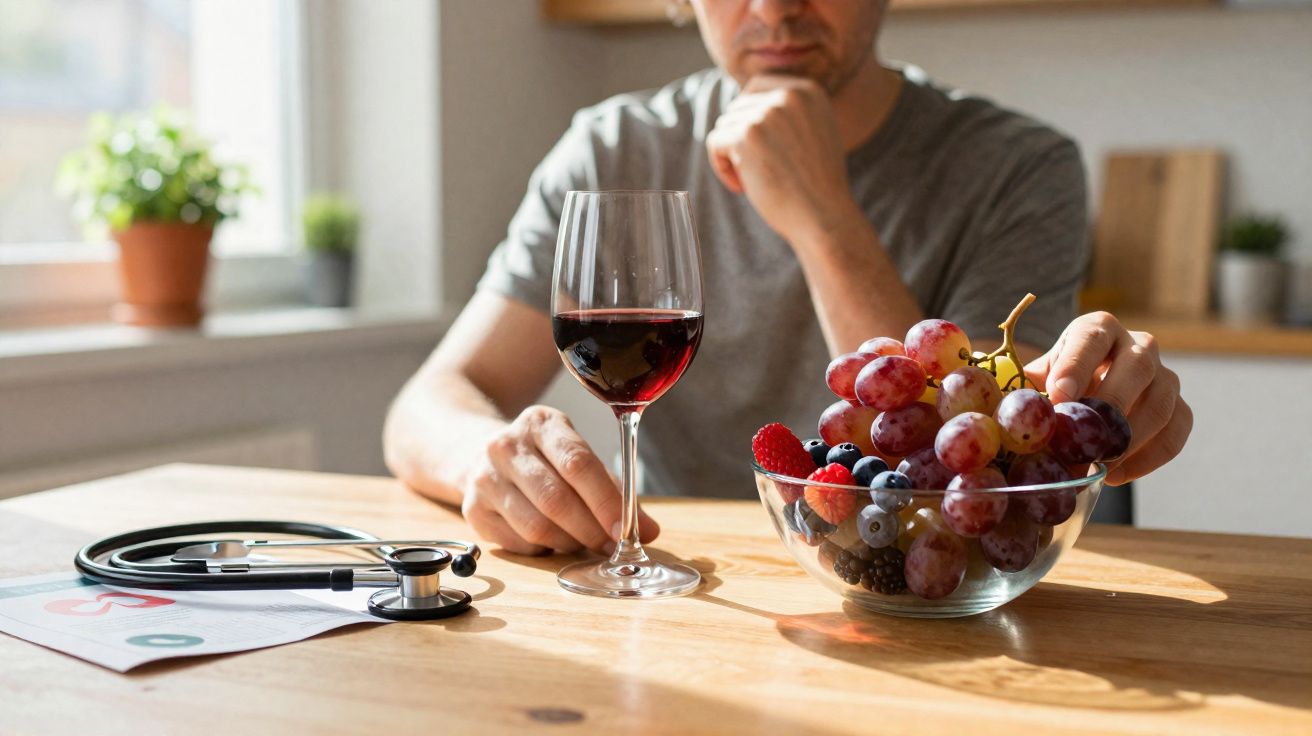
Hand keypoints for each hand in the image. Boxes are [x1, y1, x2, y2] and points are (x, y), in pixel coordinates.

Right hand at [461, 405, 659, 554]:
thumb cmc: (544, 459)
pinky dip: (543, 550)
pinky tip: (551, 539)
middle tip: (610, 546)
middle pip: (556, 500)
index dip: (606, 502)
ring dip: (569, 543)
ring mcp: (484, 477)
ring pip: (537, 527)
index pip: (578, 464)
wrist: (477, 453)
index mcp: (541, 423)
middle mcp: (506, 445)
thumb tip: (649, 530)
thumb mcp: (574, 454)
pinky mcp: (472, 509)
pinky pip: (518, 544)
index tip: (626, 530)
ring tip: (582, 541)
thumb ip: (613, 490)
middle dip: (591, 530)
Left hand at [706, 75, 857, 244]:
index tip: (760, 146)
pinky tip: (741, 187)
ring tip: (753, 181)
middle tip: (757, 170)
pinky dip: (722, 167)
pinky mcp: (746, 137)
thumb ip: (792, 112)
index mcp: (807, 91)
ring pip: (725, 125)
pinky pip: (715, 142)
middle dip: (740, 138)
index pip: (756, 86)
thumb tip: (747, 100)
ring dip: (731, 155)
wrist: (824, 216)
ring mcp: (766, 115)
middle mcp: (788, 96)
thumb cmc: (817, 185)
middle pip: (738, 106)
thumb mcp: (817, 133)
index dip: (749, 116)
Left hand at [1025, 312, 1192, 485]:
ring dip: (1130, 439)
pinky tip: (1117, 475)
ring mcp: (1165, 376)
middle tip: (1087, 438)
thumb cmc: (1056, 385)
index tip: (1059, 395)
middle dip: (1111, 403)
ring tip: (1098, 465)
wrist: (1087, 395)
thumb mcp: (1037, 378)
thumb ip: (1025, 389)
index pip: (1091, 338)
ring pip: (1161, 403)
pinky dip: (1149, 458)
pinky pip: (1176, 430)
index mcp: (1098, 329)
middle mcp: (1139, 345)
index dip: (1076, 365)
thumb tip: (1010, 412)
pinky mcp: (1179, 406)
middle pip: (1138, 366)